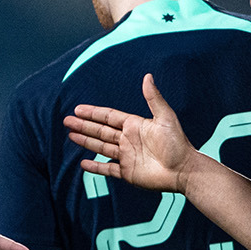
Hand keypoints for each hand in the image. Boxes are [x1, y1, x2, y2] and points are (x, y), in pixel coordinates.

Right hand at [64, 74, 195, 192]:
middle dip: (83, 126)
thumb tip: (147, 76)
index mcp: (134, 126)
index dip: (93, 113)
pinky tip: (83, 164)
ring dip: (85, 142)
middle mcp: (128, 140)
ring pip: (101, 148)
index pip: (108, 117)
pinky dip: (95, 167)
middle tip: (67, 121)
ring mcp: (126, 156)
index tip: (78, 109)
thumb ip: (153, 98)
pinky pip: (107, 169)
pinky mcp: (127, 173)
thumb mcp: (166, 117)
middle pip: (100, 131)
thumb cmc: (178, 143)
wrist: (184, 170)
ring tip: (70, 136)